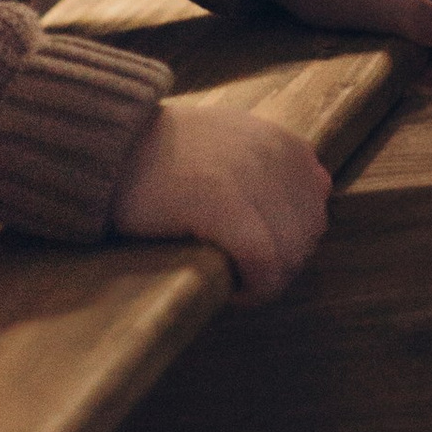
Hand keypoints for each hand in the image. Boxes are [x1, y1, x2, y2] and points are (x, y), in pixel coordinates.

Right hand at [108, 99, 331, 297]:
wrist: (110, 146)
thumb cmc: (167, 155)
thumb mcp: (235, 141)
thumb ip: (277, 162)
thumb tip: (321, 192)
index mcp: (284, 143)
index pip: (315, 211)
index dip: (288, 244)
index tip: (254, 255)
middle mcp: (275, 155)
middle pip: (305, 236)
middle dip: (278, 265)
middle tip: (242, 275)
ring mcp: (250, 177)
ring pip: (289, 255)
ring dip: (266, 280)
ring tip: (234, 280)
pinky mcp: (222, 204)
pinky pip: (263, 263)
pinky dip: (254, 288)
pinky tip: (230, 290)